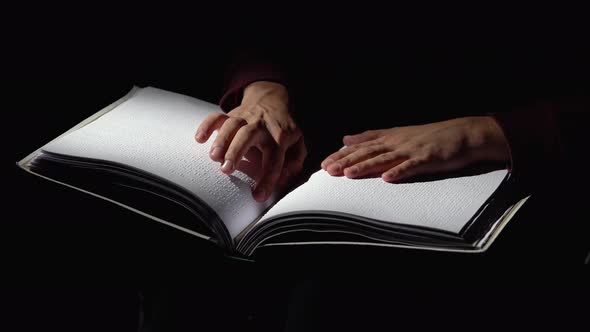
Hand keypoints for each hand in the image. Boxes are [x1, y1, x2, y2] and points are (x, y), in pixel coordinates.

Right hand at [196, 81, 305, 201]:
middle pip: (249, 135)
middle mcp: (261, 126)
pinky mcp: (231, 114)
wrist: (272, 99)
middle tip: (226, 170)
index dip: (268, 178)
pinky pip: (217, 116)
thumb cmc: (283, 129)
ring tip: (213, 157)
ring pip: (231, 125)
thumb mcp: (298, 143)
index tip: (257, 196)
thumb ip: (296, 160)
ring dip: (221, 140)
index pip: (274, 159)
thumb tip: (286, 176)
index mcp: (279, 137)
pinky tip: (199, 138)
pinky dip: (207, 125)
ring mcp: (245, 118)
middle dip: (236, 152)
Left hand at [321, 117, 509, 181]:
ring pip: (385, 159)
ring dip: (366, 166)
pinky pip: (412, 166)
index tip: (325, 163)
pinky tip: (387, 179)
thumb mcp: (398, 133)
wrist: (463, 133)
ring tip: (349, 174)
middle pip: (368, 152)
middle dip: (346, 161)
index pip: (361, 146)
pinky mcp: (428, 158)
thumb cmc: (430, 136)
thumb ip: (371, 137)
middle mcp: (397, 142)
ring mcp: (412, 150)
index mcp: (390, 137)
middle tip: (328, 170)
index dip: (342, 154)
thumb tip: (346, 138)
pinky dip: (399, 172)